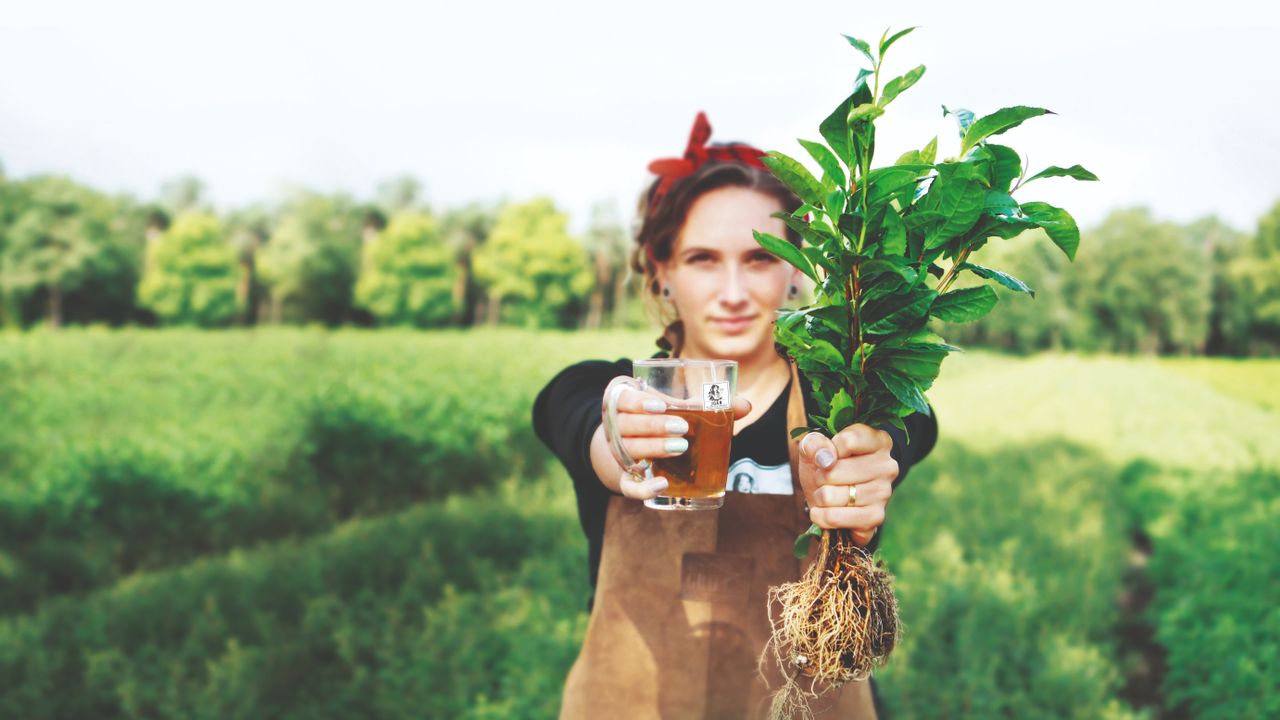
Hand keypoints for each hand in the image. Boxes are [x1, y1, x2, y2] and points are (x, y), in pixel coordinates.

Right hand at [600, 376, 750, 499]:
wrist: (628, 446)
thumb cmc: (656, 420)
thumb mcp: (673, 408)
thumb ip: (704, 405)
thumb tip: (745, 405)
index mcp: (623, 403)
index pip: (624, 400)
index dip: (639, 402)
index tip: (661, 406)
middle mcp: (615, 428)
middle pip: (627, 426)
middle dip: (654, 427)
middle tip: (682, 428)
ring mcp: (618, 455)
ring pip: (630, 451)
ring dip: (653, 449)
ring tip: (680, 448)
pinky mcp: (625, 479)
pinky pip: (629, 486)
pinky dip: (643, 488)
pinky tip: (662, 486)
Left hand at [797, 424, 897, 545]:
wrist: (832, 495)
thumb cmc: (826, 465)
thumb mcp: (816, 447)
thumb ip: (815, 444)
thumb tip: (825, 458)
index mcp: (878, 441)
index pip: (848, 442)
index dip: (827, 451)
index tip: (827, 457)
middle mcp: (887, 466)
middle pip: (835, 471)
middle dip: (819, 477)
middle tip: (824, 479)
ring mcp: (884, 493)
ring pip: (832, 496)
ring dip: (819, 497)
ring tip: (826, 494)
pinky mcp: (875, 517)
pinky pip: (835, 517)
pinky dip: (821, 516)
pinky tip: (823, 511)